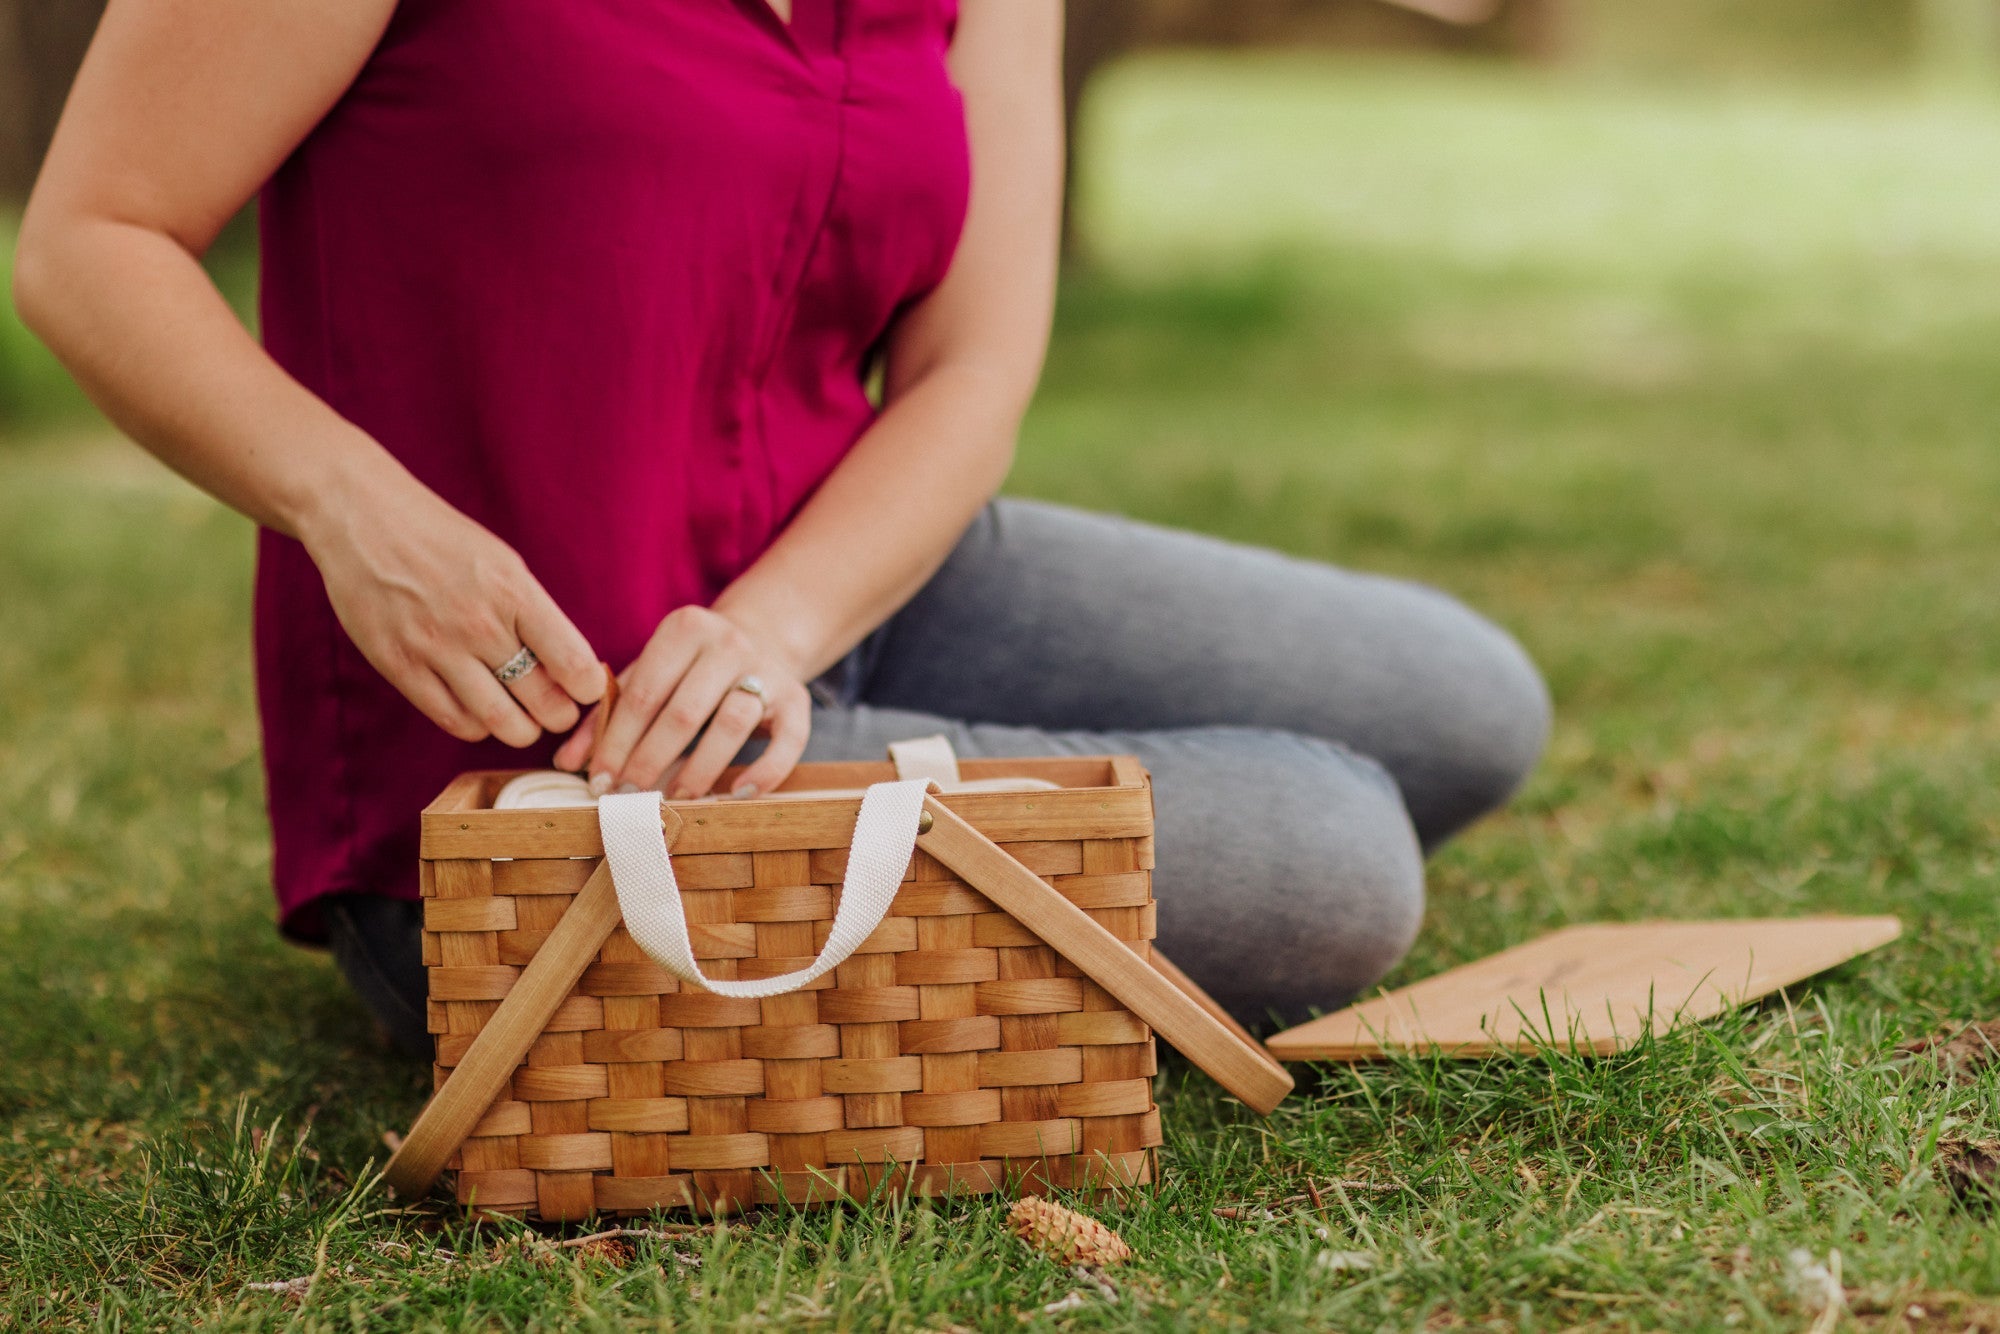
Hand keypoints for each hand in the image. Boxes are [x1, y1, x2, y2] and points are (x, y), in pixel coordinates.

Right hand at [300, 474, 602, 745]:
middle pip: (543, 702)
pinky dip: (477, 726)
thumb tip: (571, 668)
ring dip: (521, 729)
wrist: (361, 518)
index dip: (590, 687)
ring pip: (501, 722)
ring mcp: (436, 648)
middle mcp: (479, 624)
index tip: (587, 688)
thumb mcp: (502, 563)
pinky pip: (453, 720)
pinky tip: (481, 711)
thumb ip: (534, 614)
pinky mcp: (399, 665)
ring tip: (523, 718)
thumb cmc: (442, 539)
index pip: (573, 662)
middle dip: (561, 716)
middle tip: (558, 710)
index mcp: (514, 592)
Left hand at [552, 605, 810, 798]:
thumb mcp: (647, 675)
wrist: (763, 635)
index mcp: (684, 629)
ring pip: (733, 723)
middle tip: (630, 796)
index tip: (600, 781)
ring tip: (675, 798)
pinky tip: (736, 794)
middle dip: (650, 760)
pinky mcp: (798, 698)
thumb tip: (568, 763)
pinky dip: (764, 771)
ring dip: (699, 769)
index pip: (643, 692)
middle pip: (684, 712)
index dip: (618, 741)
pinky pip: (788, 740)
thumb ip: (607, 715)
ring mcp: (767, 670)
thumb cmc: (689, 667)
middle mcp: (728, 643)